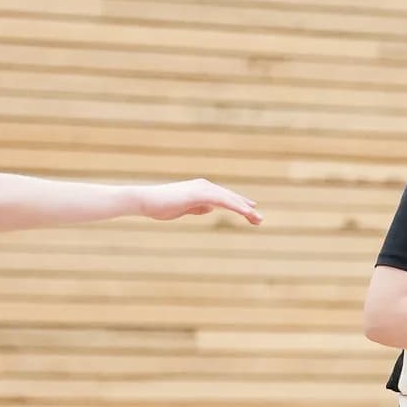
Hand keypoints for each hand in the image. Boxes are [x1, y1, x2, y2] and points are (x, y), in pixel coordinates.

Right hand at [143, 180, 262, 224]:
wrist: (145, 200)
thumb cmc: (161, 206)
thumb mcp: (184, 209)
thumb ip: (197, 207)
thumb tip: (209, 208)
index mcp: (201, 190)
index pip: (224, 198)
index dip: (239, 204)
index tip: (251, 211)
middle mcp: (204, 186)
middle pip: (230, 197)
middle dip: (246, 208)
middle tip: (260, 220)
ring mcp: (202, 188)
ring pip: (229, 199)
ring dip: (245, 209)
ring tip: (258, 219)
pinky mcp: (199, 194)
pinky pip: (222, 200)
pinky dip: (235, 206)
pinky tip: (246, 212)